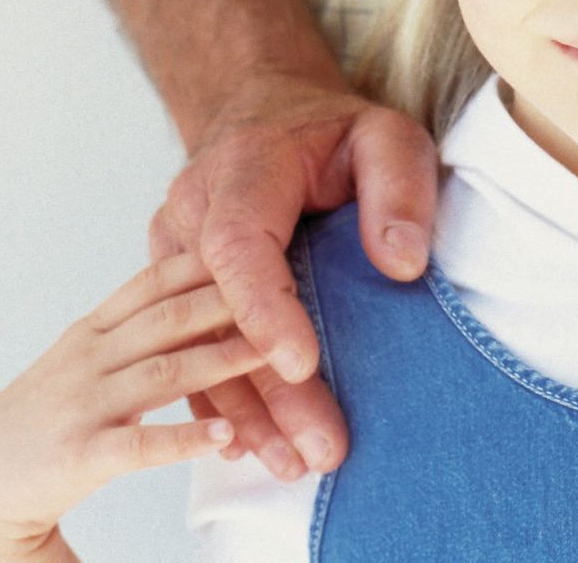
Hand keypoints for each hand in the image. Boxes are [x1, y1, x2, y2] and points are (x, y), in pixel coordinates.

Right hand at [0, 251, 261, 560]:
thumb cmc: (45, 417)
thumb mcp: (85, 359)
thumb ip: (135, 329)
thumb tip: (204, 299)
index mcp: (93, 331)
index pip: (154, 282)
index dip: (206, 259)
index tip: (261, 238)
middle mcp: (87, 358)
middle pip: (168, 318)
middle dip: (229, 301)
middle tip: (291, 288)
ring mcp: (81, 405)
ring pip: (164, 373)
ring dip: (224, 362)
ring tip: (274, 356)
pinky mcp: (76, 457)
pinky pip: (137, 445)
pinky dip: (183, 438)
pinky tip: (223, 435)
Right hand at [147, 67, 440, 480]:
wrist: (265, 113)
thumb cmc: (334, 132)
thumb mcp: (386, 135)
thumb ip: (400, 188)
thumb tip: (402, 264)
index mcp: (244, 169)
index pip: (240, 244)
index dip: (264, 308)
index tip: (300, 365)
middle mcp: (194, 209)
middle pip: (216, 311)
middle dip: (264, 388)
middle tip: (317, 448)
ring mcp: (176, 248)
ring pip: (195, 341)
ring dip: (242, 409)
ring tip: (291, 464)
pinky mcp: (176, 283)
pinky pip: (189, 346)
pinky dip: (219, 398)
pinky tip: (248, 446)